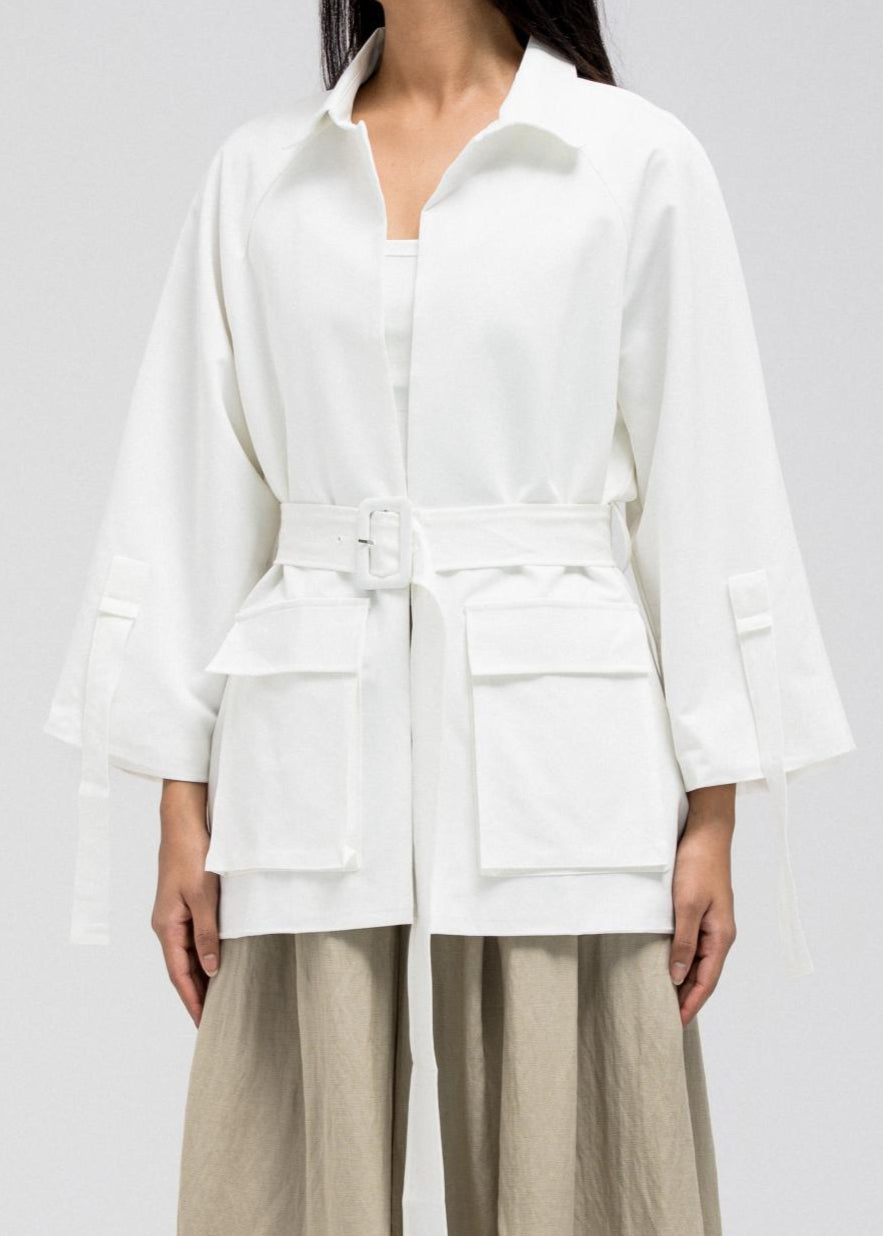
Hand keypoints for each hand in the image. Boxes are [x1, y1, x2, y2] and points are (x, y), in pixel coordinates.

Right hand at [151, 780, 218, 1027]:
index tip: (205, 1025)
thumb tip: (209, 970)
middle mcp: (166, 925)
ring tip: (219, 999)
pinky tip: (217, 963)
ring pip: (187, 955)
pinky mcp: (183, 905)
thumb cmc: (193, 856)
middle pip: (181, 969)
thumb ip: (207, 934)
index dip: (192, 1001)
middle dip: (196, 995)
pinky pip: (191, 939)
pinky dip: (203, 956)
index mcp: (167, 927)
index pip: (179, 975)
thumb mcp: (204, 896)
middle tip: (215, 1021)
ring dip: (200, 977)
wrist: (183, 823)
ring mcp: (173, 915)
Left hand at [669, 783, 736, 1025]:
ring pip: (699, 962)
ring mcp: (713, 925)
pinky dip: (682, 961)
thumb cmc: (698, 866)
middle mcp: (720, 935)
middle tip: (665, 1018)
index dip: (691, 1004)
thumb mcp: (686, 906)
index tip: (674, 1024)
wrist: (706, 833)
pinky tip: (669, 966)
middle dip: (687, 998)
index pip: (707, 982)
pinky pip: (694, 947)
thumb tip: (679, 976)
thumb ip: (684, 942)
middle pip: (704, 976)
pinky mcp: (703, 913)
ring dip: (684, 981)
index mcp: (721, 937)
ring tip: (664, 999)